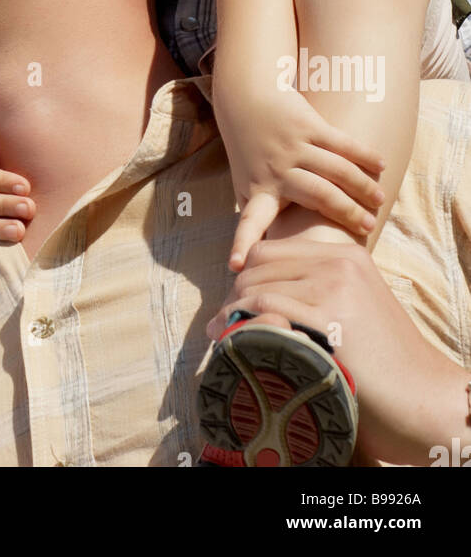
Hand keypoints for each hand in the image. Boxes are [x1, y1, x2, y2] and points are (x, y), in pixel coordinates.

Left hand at [205, 239, 445, 465]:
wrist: (423, 396)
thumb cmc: (384, 362)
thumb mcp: (352, 307)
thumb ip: (314, 290)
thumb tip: (255, 295)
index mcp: (344, 254)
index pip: (269, 250)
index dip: (245, 277)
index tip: (236, 305)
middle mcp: (338, 262)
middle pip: (256, 266)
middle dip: (233, 296)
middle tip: (224, 325)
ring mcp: (335, 287)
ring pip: (254, 288)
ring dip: (231, 314)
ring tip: (224, 337)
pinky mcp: (329, 318)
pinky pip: (264, 311)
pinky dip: (242, 327)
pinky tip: (236, 344)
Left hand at [212, 84, 384, 269]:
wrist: (244, 97)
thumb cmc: (249, 151)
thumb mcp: (246, 184)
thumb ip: (262, 214)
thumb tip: (271, 257)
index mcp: (257, 190)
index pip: (250, 222)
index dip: (245, 243)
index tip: (238, 265)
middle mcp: (275, 169)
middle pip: (320, 196)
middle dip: (347, 213)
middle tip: (368, 227)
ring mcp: (292, 146)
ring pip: (337, 170)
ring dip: (362, 186)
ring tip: (379, 200)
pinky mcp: (307, 124)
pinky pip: (343, 143)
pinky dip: (365, 156)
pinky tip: (381, 166)